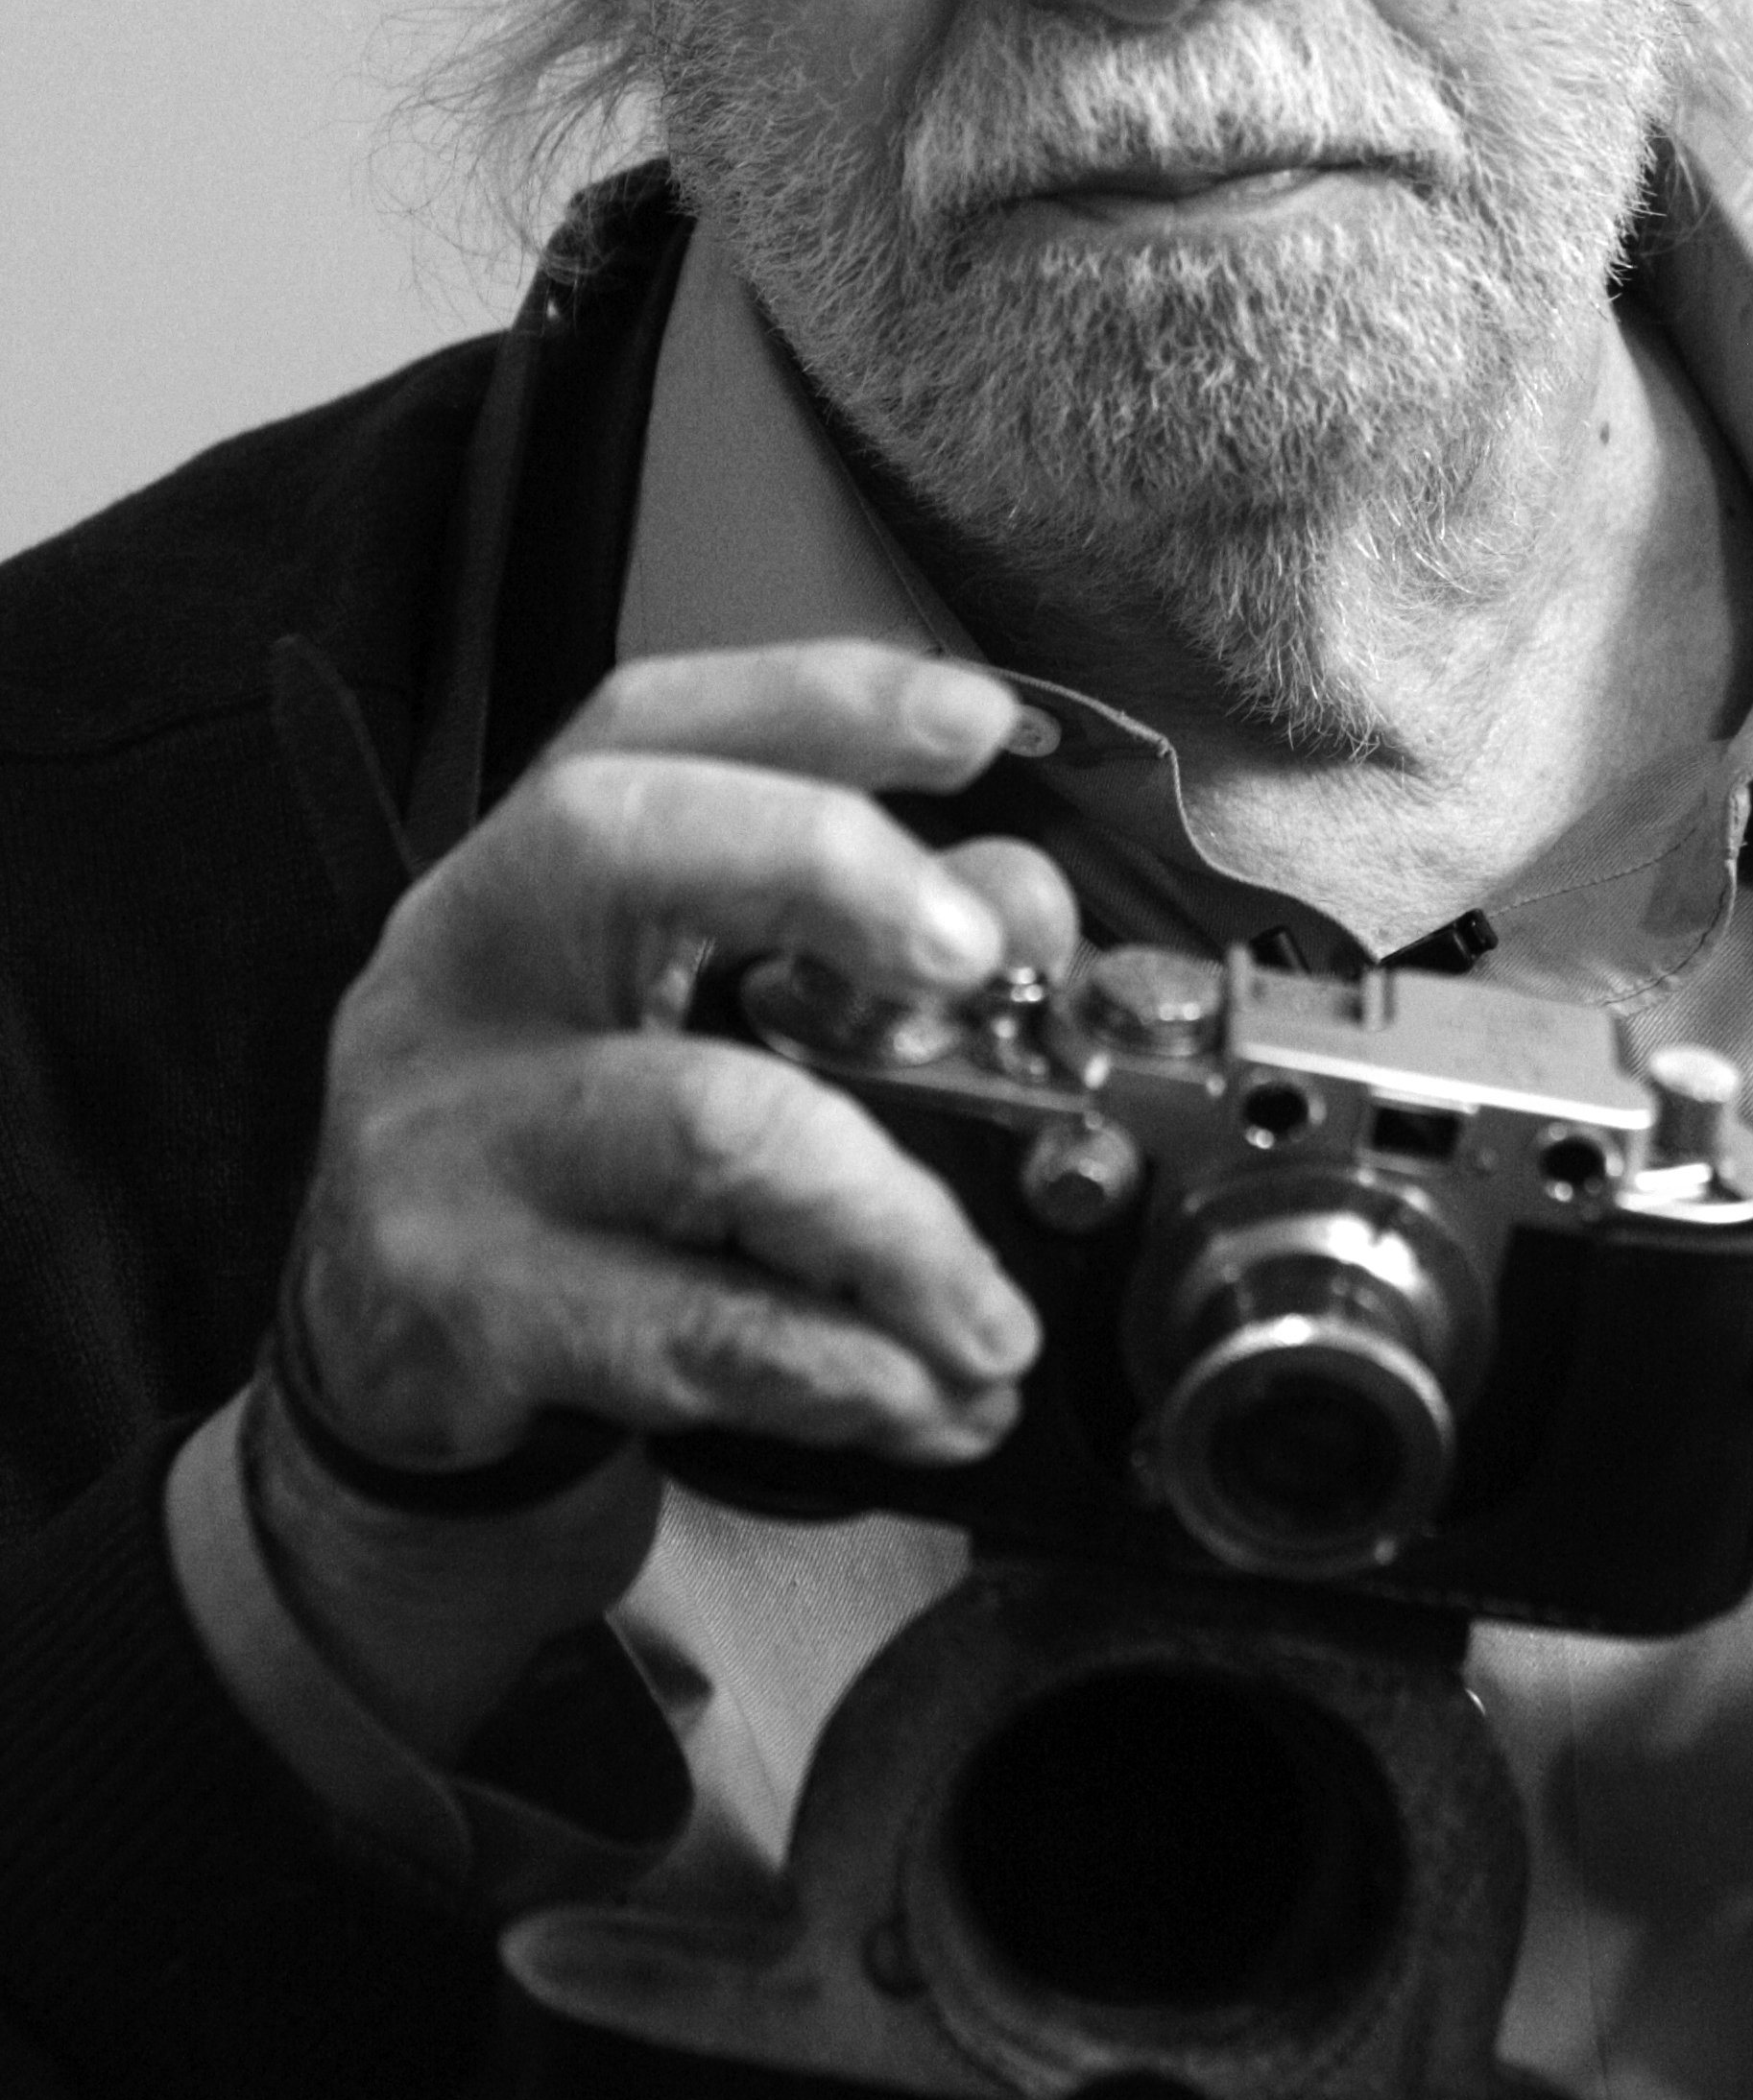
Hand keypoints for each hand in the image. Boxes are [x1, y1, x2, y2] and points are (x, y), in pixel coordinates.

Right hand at [259, 642, 1070, 1751]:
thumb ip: (856, 943)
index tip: (978, 724)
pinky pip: (697, 1322)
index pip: (651, 722)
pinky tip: (926, 1399)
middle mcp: (466, 964)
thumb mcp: (686, 1014)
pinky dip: (845, 1370)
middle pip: (626, 844)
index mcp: (531, 868)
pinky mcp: (464, 1298)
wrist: (381, 1350)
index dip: (819, 700)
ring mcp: (447, 1130)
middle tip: (986, 964)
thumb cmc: (578, 1144)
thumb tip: (1023, 914)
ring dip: (902, 1230)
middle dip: (833, 872)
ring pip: (711, 1124)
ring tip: (995, 1321)